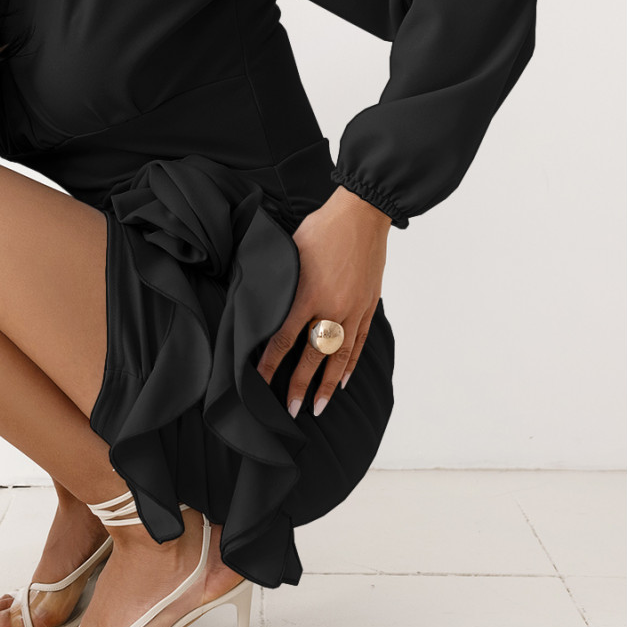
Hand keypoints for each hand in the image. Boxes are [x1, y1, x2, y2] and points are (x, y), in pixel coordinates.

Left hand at [256, 186, 389, 415]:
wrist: (361, 215)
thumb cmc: (320, 228)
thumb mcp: (290, 252)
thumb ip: (279, 282)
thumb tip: (260, 303)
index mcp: (306, 294)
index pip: (283, 338)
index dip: (269, 364)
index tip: (258, 383)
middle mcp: (331, 307)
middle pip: (312, 356)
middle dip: (298, 385)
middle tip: (289, 410)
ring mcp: (353, 309)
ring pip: (338, 356)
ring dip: (326, 384)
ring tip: (317, 407)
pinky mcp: (368, 305)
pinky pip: (359, 341)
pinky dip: (351, 363)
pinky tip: (342, 380)